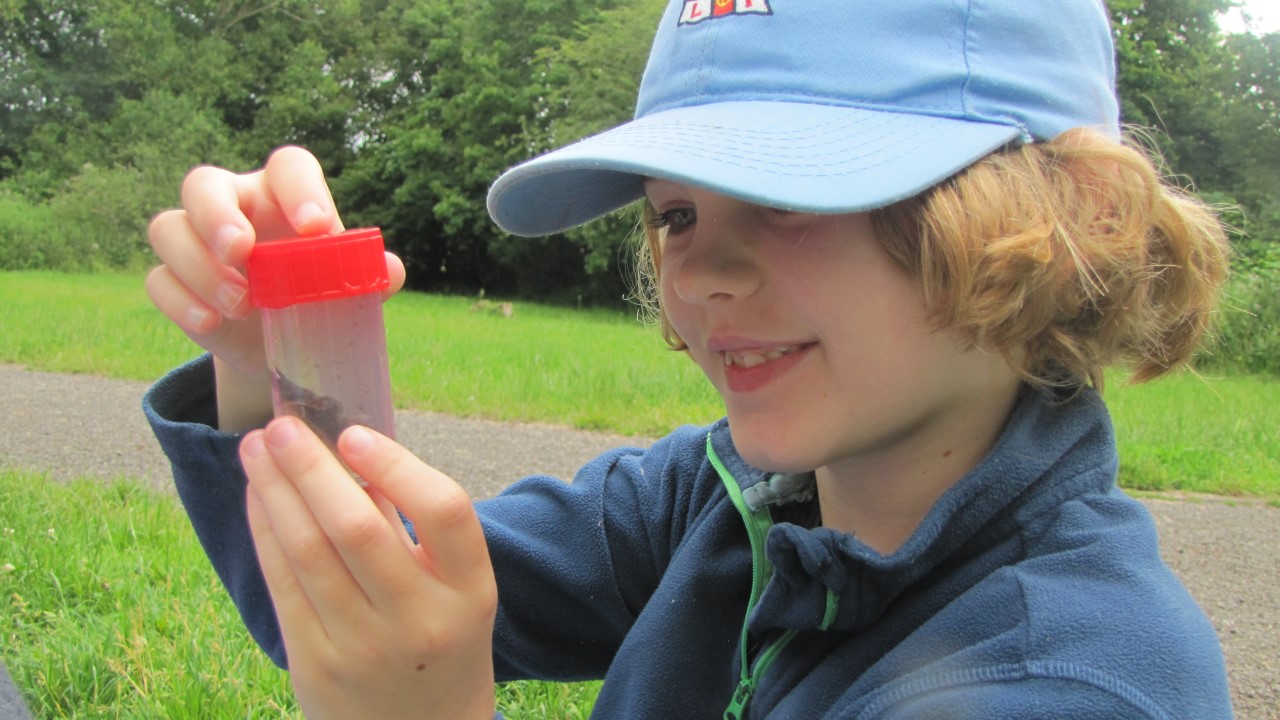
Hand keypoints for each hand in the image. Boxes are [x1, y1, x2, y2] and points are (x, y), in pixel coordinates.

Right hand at [145, 146, 405, 428]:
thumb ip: (368, 277)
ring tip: (241, 304)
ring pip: (169, 228)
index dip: (300, 190)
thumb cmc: (318, 296)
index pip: (287, 167)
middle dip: (217, 216)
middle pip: (203, 184)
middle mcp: (233, 205)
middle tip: (242, 252)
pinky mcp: (173, 281)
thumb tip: (390, 270)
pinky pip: (158, 280)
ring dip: (200, 266)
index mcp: (282, 194)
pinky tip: (211, 324)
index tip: (316, 230)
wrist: (281, 341)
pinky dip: (182, 302)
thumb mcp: (348, 291)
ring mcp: (195, 241)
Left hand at [241, 417, 497, 719]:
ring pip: (308, 553)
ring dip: (276, 491)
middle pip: (358, 530)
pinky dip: (265, 531)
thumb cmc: (440, 638)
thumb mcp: (455, 590)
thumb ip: (412, 529)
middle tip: (282, 425)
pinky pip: (283, 584)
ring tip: (256, 447)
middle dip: (311, 469)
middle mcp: (420, 620)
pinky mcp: (315, 665)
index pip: (444, 512)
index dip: (397, 467)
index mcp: (471, 591)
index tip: (353, 434)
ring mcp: (364, 647)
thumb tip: (348, 451)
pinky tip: (258, 496)